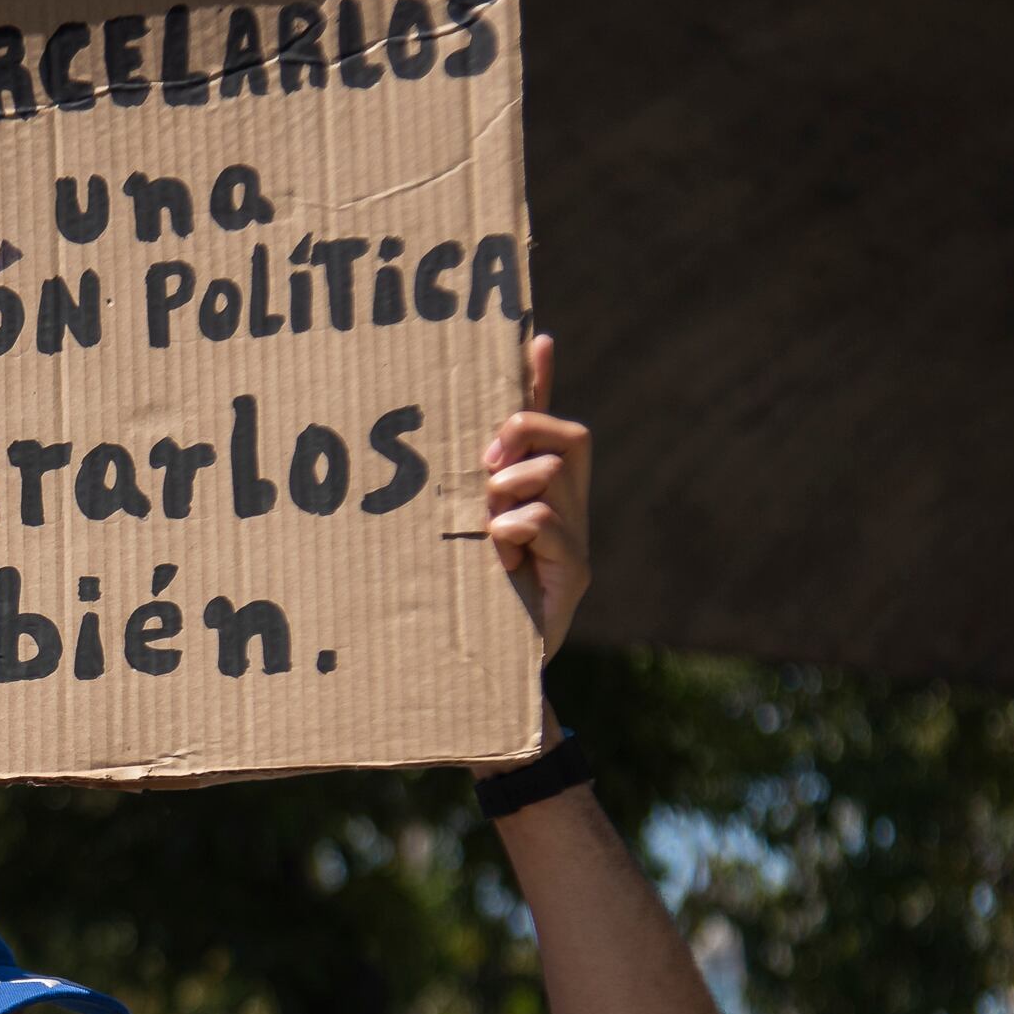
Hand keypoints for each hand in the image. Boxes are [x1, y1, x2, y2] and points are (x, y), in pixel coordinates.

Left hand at [481, 336, 590, 656]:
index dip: (541, 381)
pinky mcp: (574, 573)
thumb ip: (454, 494)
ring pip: (555, 472)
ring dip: (512, 487)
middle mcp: (567, 512)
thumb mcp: (452, 538)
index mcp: (537, 497)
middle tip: (487, 464)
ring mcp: (575, 542)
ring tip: (488, 526)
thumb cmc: (462, 607)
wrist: (484, 677)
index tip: (534, 336)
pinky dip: (517, 526)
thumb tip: (438, 452)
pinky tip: (499, 551)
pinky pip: (547, 520)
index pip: (547, 427)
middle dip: (528, 431)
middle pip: (571, 437)